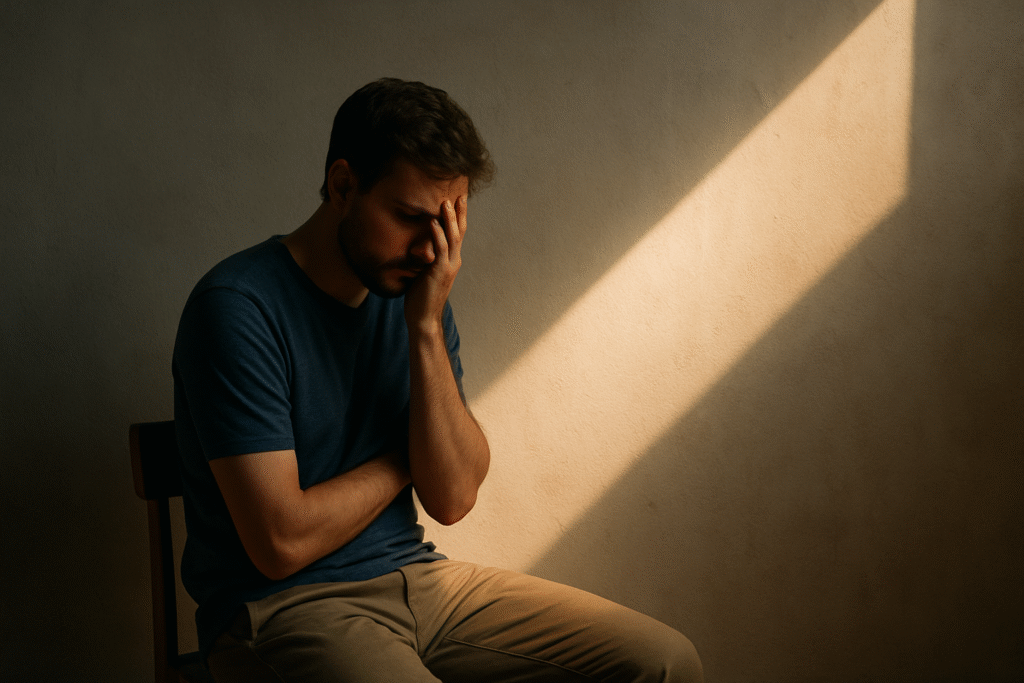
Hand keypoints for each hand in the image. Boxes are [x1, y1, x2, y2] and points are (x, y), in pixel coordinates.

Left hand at [404, 195, 466, 332]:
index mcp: (451, 260)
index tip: (457, 200)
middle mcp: (454, 261)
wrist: (423, 318)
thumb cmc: (420, 297)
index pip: (457, 234)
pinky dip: (437, 234)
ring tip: (446, 201)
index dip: (458, 217)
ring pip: (453, 237)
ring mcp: (449, 266)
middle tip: (460, 193)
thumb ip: (424, 258)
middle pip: (460, 231)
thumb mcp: (423, 273)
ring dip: (450, 218)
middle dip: (460, 212)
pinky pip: (440, 249)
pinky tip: (432, 222)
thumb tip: (416, 246)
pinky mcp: (440, 271)